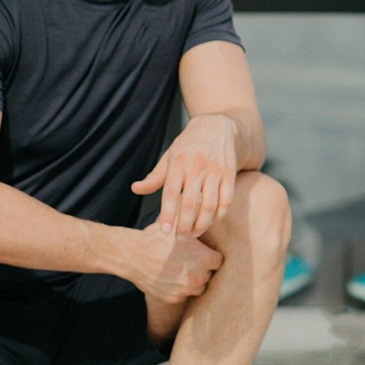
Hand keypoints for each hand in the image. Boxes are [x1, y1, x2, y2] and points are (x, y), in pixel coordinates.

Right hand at [123, 221, 223, 303]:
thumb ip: (196, 220)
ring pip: (198, 287)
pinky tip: (169, 276)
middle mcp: (198, 277)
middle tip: (190, 259)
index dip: (211, 255)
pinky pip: (183, 295)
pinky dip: (179, 288)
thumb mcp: (179, 224)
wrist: (132, 255)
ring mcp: (186, 290)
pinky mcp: (174, 298)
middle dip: (203, 268)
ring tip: (181, 269)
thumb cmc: (156, 237)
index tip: (203, 252)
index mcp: (205, 259)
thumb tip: (206, 209)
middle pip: (210, 275)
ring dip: (193, 280)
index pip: (219, 261)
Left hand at [131, 113, 237, 236]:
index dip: (167, 214)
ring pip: (210, 206)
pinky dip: (219, 215)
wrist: (219, 126)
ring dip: (202, 224)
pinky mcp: (230, 174)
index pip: (170, 194)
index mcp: (178, 163)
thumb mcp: (169, 156)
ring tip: (194, 233)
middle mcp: (197, 167)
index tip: (165, 231)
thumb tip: (135, 189)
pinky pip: (227, 201)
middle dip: (185, 226)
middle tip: (180, 238)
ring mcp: (215, 171)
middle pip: (191, 204)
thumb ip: (155, 176)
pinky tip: (211, 221)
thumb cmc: (189, 146)